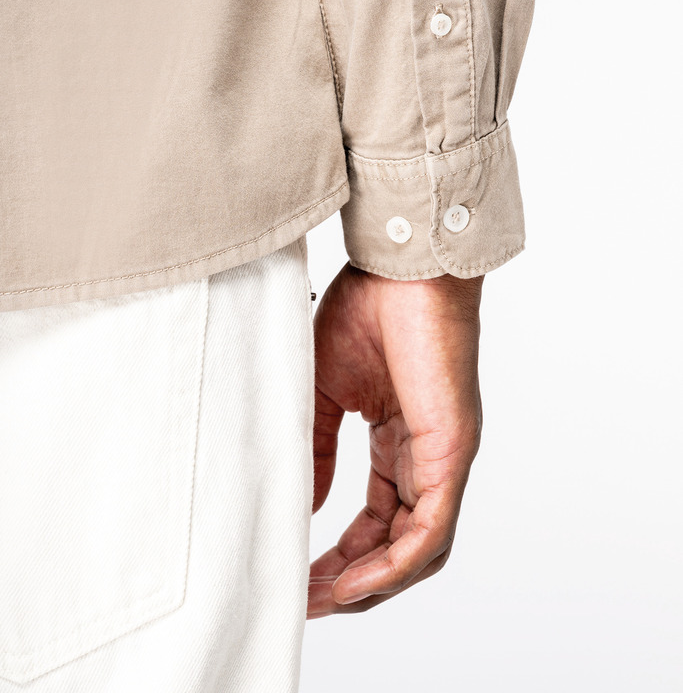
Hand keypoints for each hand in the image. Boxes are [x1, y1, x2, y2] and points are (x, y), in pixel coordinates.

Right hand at [307, 262, 483, 617]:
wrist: (400, 267)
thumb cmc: (370, 309)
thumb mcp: (327, 391)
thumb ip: (320, 448)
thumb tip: (306, 506)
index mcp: (402, 439)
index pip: (378, 518)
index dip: (342, 555)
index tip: (301, 576)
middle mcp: (429, 456)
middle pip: (399, 544)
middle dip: (354, 580)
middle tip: (308, 601)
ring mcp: (445, 457)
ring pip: (419, 549)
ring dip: (372, 584)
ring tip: (325, 600)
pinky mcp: (453, 450)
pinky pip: (431, 529)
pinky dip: (395, 564)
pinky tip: (356, 581)